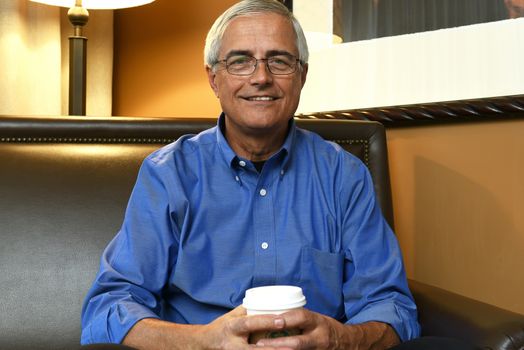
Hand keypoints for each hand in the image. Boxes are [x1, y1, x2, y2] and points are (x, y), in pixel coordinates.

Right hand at [197, 306, 295, 349]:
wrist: (204, 343)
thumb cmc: (222, 326)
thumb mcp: (232, 315)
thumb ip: (250, 310)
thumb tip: (271, 301)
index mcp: (231, 327)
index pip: (249, 323)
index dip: (266, 322)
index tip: (282, 321)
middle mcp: (232, 344)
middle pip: (254, 349)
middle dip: (272, 349)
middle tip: (291, 347)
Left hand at [254, 308, 399, 349]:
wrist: (348, 343)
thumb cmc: (325, 327)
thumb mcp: (315, 318)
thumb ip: (297, 317)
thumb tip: (272, 313)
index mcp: (318, 322)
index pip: (302, 317)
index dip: (287, 319)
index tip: (272, 321)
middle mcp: (319, 338)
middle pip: (297, 343)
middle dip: (277, 344)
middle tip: (259, 344)